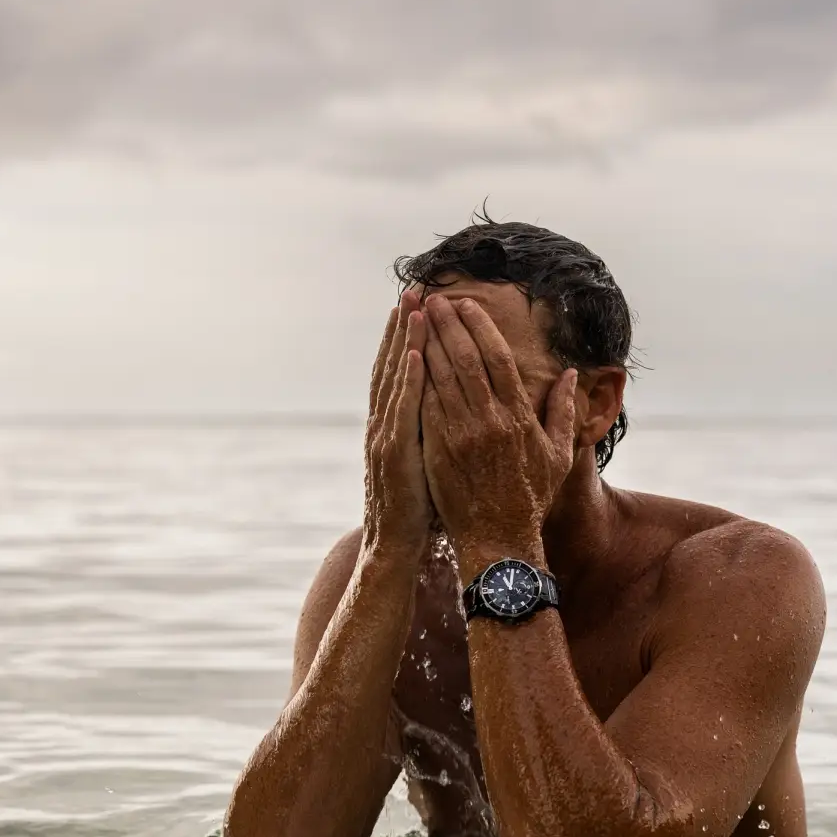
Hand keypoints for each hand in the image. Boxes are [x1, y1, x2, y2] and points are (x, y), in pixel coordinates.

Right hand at [363, 290, 432, 557]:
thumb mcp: (427, 463)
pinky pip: (402, 411)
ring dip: (402, 341)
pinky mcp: (395, 454)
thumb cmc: (418, 509)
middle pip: (391, 366)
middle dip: (402, 328)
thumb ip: (434, 431)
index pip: (399, 373)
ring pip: (394, 380)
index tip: (418, 306)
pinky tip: (413, 354)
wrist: (394, 546)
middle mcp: (384, 425)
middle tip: (412, 290)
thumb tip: (453, 407)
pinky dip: (406, 380)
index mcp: (394, 426)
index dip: (406, 338)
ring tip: (412, 307)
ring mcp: (386, 437)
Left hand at [420, 294, 577, 569]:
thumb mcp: (559, 455)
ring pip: (441, 379)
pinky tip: (405, 359)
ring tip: (415, 318)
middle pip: (466, 360)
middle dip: (448, 325)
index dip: (480, 327)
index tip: (466, 305)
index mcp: (519, 417)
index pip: (498, 359)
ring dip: (427, 344)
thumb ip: (564, 412)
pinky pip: (425, 408)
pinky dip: (416, 381)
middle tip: (433, 299)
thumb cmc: (530, 499)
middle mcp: (490, 421)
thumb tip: (570, 375)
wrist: (498, 539)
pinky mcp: (438, 452)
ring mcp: (461, 437)